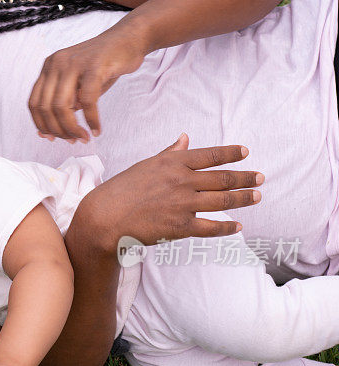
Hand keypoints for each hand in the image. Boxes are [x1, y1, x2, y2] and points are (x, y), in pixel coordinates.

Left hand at [28, 26, 146, 141]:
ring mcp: (74, 63)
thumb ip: (64, 105)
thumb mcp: (78, 85)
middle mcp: (56, 63)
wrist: (130, 38)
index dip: (41, 125)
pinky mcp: (94, 66)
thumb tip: (49, 132)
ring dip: (72, 128)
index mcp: (48, 67)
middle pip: (45, 108)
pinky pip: (87, 101)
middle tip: (72, 140)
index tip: (52, 138)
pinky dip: (91, 120)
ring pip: (61, 106)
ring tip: (83, 137)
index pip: (34, 103)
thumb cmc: (104, 64)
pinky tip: (96, 129)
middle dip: (58, 130)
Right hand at [71, 134, 262, 253]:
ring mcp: (183, 204)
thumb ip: (168, 153)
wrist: (104, 218)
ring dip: (243, 198)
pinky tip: (238, 226)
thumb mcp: (144, 165)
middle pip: (223, 178)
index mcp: (172, 163)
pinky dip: (227, 227)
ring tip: (257, 196)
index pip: (210, 155)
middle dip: (245, 177)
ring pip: (223, 200)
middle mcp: (182, 181)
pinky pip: (211, 227)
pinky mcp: (180, 226)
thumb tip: (185, 138)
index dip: (231, 154)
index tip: (245, 152)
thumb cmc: (120, 190)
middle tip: (260, 177)